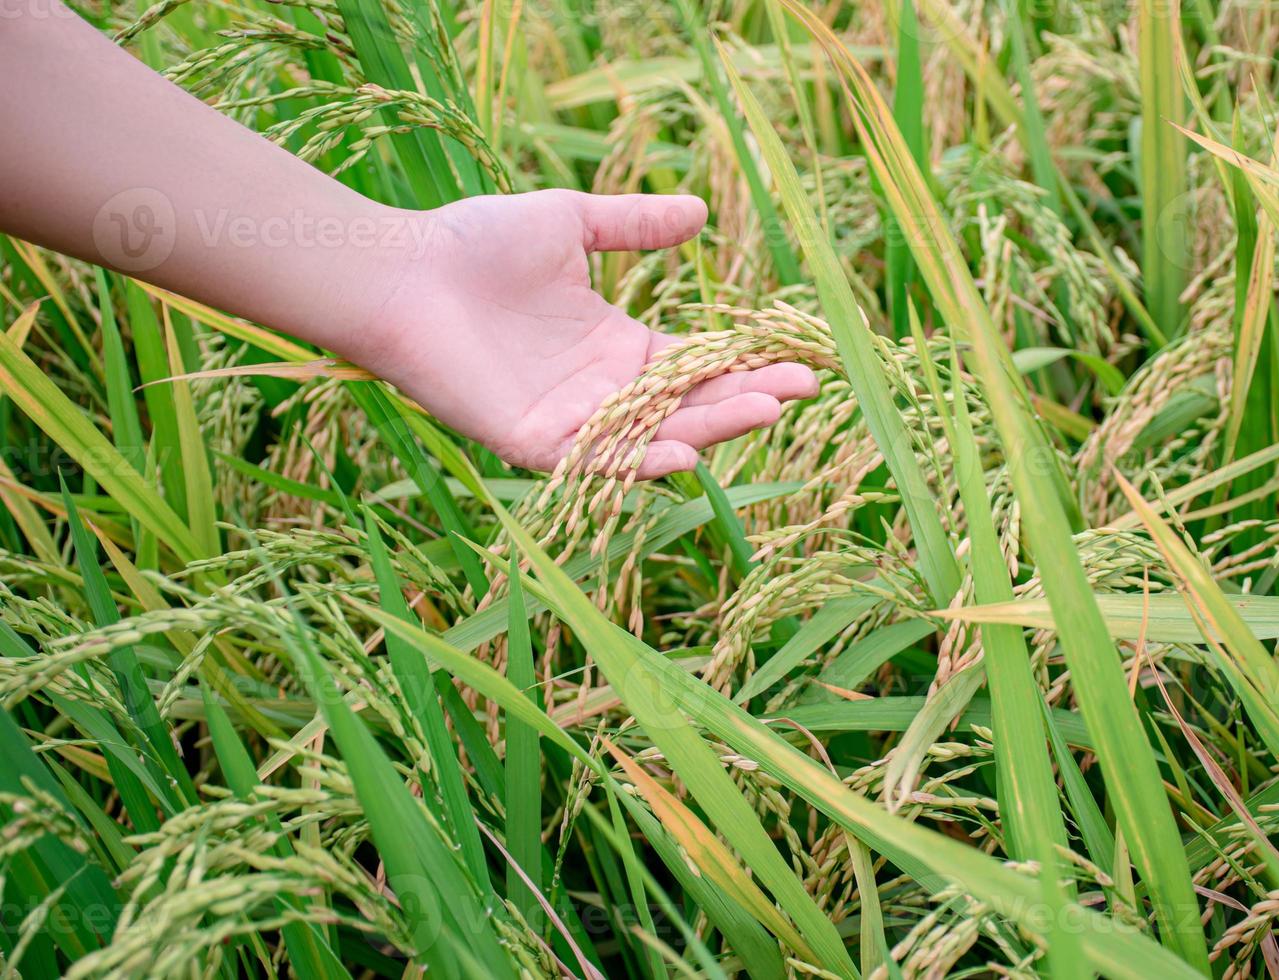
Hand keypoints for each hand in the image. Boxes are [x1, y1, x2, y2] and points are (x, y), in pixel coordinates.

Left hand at [361, 190, 817, 478]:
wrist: (401, 272)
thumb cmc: (474, 244)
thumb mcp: (570, 224)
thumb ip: (633, 226)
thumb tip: (698, 213)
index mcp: (616, 347)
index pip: (696, 367)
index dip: (745, 364)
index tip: (798, 358)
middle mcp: (602, 391)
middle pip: (688, 406)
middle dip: (746, 400)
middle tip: (803, 390)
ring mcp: (571, 421)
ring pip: (653, 437)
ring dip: (709, 429)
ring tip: (764, 411)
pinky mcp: (533, 443)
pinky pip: (594, 462)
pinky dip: (637, 462)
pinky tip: (684, 454)